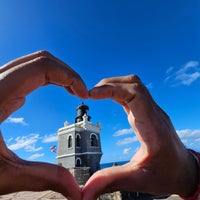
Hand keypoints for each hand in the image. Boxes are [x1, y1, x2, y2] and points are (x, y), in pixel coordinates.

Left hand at [0, 50, 87, 198]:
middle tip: (80, 91)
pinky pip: (26, 74)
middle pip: (40, 60)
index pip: (41, 67)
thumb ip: (42, 178)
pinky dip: (47, 78)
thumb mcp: (1, 175)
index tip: (83, 94)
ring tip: (72, 90)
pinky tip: (54, 90)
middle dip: (66, 73)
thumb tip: (73, 188)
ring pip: (33, 63)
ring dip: (57, 73)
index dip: (69, 76)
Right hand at [83, 75, 197, 198]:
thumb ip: (112, 181)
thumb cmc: (167, 173)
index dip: (111, 89)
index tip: (91, 94)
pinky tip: (108, 97)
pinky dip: (118, 91)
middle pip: (133, 84)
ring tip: (96, 93)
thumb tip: (85, 191)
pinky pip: (132, 94)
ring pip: (133, 86)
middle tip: (90, 93)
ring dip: (114, 85)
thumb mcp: (140, 180)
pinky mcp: (146, 113)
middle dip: (110, 84)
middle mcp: (153, 113)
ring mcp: (150, 110)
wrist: (184, 169)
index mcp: (152, 126)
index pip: (134, 94)